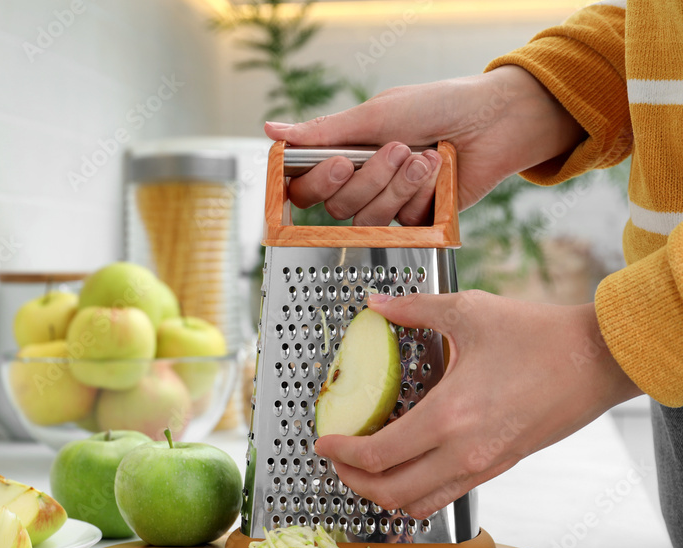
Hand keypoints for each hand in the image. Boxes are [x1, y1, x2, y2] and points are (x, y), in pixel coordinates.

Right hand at [265, 65, 585, 224]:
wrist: (494, 121)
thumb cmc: (437, 105)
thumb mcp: (376, 114)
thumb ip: (324, 132)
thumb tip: (272, 130)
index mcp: (344, 153)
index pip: (305, 185)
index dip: (315, 182)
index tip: (339, 164)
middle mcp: (361, 181)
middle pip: (335, 205)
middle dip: (370, 178)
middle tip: (398, 148)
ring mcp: (388, 203)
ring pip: (366, 217)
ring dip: (397, 185)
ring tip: (424, 158)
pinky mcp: (415, 220)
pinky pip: (401, 223)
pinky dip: (421, 194)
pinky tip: (438, 172)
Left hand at [314, 291, 641, 517]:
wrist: (599, 359)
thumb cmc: (539, 335)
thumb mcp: (469, 311)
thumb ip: (414, 309)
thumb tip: (377, 303)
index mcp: (449, 416)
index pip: (378, 455)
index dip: (341, 453)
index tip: (322, 442)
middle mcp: (464, 452)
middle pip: (389, 493)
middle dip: (352, 481)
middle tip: (335, 459)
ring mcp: (484, 466)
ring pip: (417, 504)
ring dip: (382, 492)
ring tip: (364, 467)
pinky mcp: (500, 467)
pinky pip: (445, 495)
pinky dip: (415, 492)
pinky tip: (406, 464)